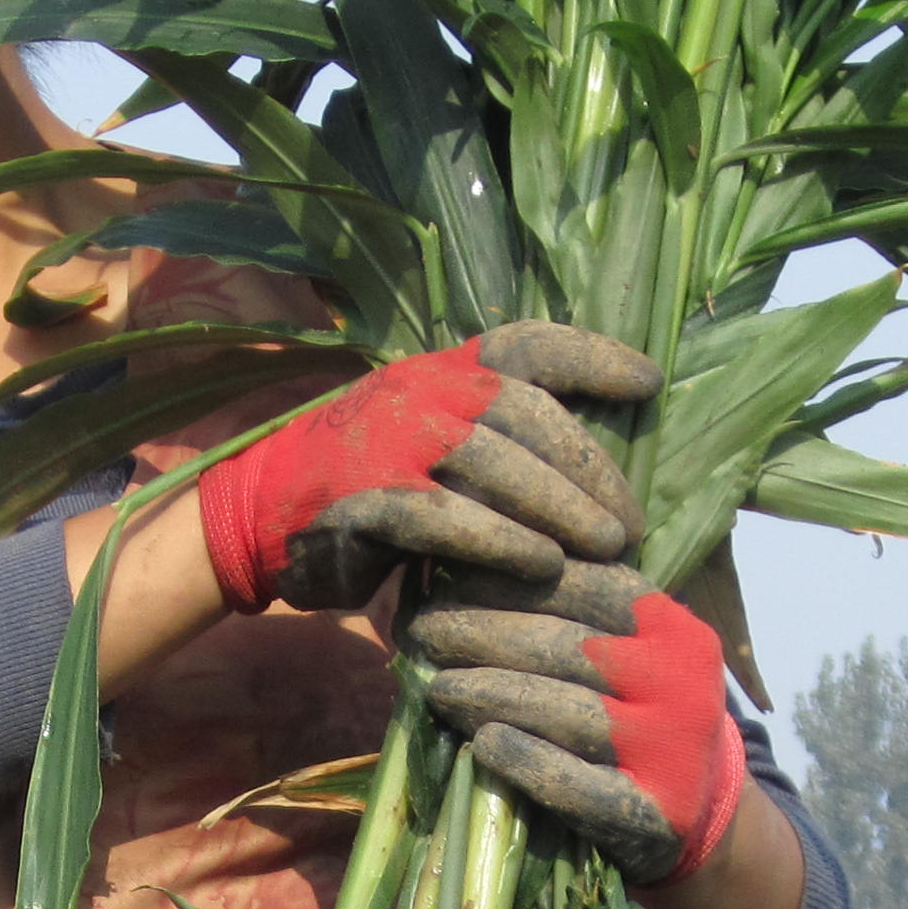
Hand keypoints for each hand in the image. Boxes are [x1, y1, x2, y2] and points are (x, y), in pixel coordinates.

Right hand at [200, 324, 656, 615]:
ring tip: (610, 546)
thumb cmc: (366, 485)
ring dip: (561, 505)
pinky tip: (542, 566)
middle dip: (589, 465)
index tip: (649, 383)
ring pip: (495, 461)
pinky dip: (500, 542)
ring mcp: (390, 440)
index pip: (530, 342)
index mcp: (444, 368)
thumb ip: (495, 438)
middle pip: (526, 411)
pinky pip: (447, 518)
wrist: (258, 514)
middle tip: (632, 520)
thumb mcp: (428, 438)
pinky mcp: (366, 499)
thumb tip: (591, 467)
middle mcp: (422, 390)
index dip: (594, 355)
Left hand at [409, 564, 748, 885]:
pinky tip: (484, 746)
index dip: (505, 580)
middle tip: (422, 630)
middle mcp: (683, 683)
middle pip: (566, 647)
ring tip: (435, 687)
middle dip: (482, 633)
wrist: (697, 812)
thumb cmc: (638, 714)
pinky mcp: (655, 817)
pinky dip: (528, 763)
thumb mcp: (627, 651)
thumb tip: (466, 567)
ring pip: (566, 712)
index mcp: (674, 628)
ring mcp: (673, 752)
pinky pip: (581, 787)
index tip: (446, 577)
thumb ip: (571, 611)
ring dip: (488, 695)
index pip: (582, 586)